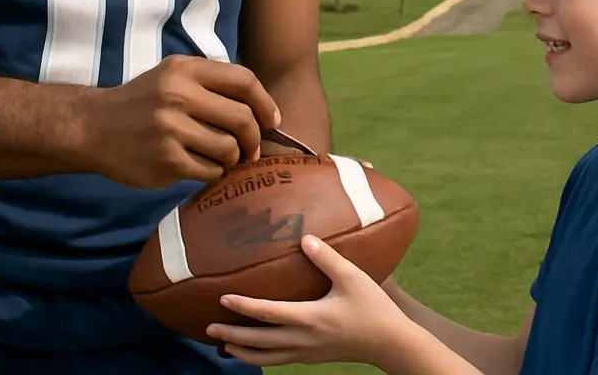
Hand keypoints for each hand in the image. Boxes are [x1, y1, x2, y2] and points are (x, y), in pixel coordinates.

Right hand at [77, 55, 279, 188]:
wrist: (93, 127)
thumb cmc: (143, 101)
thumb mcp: (173, 75)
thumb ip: (211, 83)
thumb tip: (261, 107)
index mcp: (185, 70)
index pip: (243, 81)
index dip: (265, 102)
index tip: (271, 120)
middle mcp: (178, 95)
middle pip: (241, 118)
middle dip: (254, 137)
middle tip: (251, 148)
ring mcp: (171, 129)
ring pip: (228, 148)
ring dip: (233, 157)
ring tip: (224, 157)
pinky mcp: (165, 161)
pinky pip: (210, 170)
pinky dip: (214, 171)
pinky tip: (201, 165)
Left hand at [206, 234, 414, 367]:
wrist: (389, 343)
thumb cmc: (372, 307)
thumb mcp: (351, 277)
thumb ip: (326, 257)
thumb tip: (304, 238)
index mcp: (309, 319)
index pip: (267, 314)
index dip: (243, 307)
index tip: (223, 298)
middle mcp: (303, 340)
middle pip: (259, 342)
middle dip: (232, 335)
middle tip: (208, 326)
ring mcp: (307, 353)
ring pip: (267, 358)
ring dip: (243, 352)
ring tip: (225, 345)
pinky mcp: (313, 357)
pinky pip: (280, 360)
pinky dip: (262, 357)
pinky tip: (258, 351)